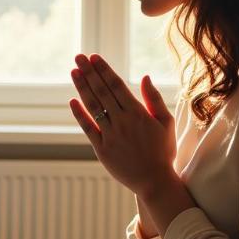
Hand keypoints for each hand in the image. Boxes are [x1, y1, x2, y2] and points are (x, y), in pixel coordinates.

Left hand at [69, 53, 175, 195]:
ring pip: (93, 107)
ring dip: (82, 87)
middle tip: (79, 57)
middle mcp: (122, 121)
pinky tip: (73, 101)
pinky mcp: (102, 149)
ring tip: (73, 71)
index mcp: (138, 113)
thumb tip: (145, 77)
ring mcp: (110, 135)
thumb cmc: (162, 151)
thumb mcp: (166, 122)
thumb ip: (154, 99)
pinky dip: (79, 114)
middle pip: (102, 92)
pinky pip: (88, 128)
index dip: (104, 70)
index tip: (94, 57)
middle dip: (89, 72)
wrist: (154, 181)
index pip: (117, 85)